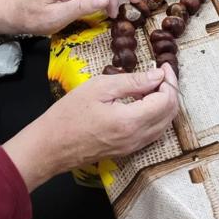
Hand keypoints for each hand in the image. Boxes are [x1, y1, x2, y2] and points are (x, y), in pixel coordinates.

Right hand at [3, 66, 178, 190]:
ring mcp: (132, 148)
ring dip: (164, 104)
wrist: (49, 147)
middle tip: (161, 73)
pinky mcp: (126, 152)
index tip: (163, 66)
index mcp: (130, 121)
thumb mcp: (100, 87)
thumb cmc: (69, 114)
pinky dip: (155, 116)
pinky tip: (144, 102)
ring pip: (163, 126)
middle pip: (169, 115)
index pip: (166, 100)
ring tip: (153, 84)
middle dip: (170, 91)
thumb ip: (133, 81)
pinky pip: (151, 133)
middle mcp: (136, 138)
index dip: (169, 81)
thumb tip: (158, 75)